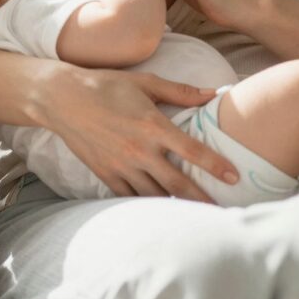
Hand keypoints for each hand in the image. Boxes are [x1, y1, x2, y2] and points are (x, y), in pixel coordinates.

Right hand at [45, 67, 238, 201]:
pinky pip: (132, 197)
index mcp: (153, 126)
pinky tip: (161, 210)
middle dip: (202, 199)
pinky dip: (147, 205)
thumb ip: (181, 91)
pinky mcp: (106, 175)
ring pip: (155, 196)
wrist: (63, 99)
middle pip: (178, 183)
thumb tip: (213, 93)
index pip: (192, 151)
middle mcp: (139, 150)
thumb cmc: (107, 86)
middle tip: (223, 210)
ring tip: (196, 216)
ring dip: (176, 206)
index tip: (235, 177)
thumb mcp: (145, 82)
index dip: (216, 166)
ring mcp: (122, 166)